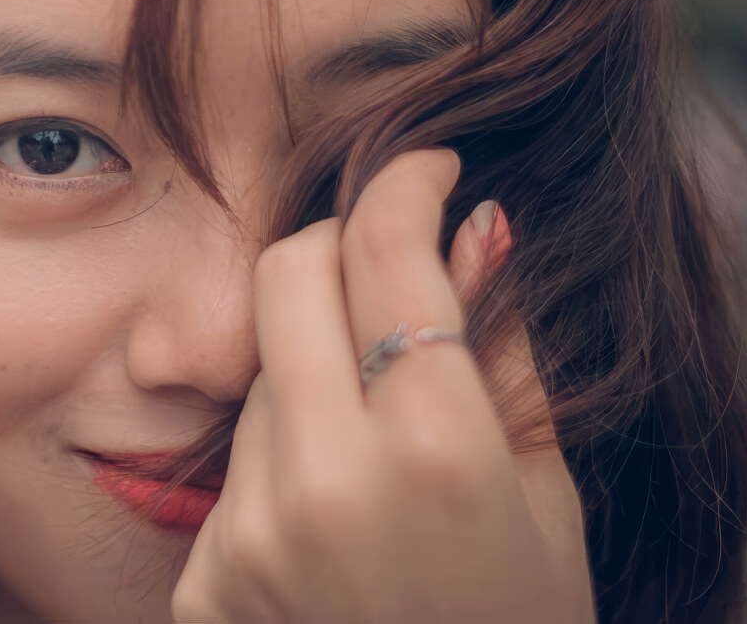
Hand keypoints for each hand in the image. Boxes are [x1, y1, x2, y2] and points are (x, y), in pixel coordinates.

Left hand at [172, 149, 592, 622]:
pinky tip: (330, 514)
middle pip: (288, 273)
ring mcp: (251, 529)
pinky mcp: (204, 574)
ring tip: (371, 441)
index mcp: (437, 449)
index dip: (408, 184)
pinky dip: (283, 458)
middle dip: (337, 241)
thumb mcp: (542, 493)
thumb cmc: (515, 621)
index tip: (426, 168)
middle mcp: (327, 478)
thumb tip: (478, 230)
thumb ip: (507, 353)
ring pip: (261, 373)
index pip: (388, 253)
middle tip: (383, 262)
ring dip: (314, 369)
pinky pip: (235, 464)